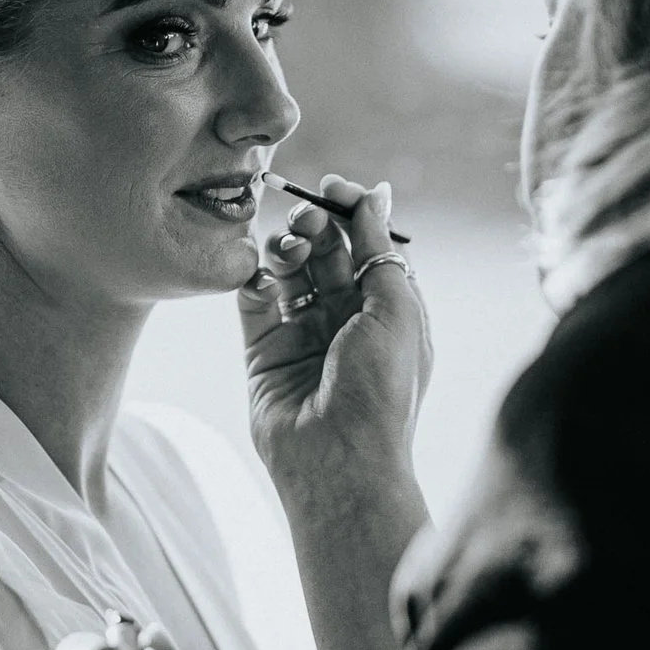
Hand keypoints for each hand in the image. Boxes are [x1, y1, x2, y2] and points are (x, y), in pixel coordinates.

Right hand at [242, 176, 432, 510]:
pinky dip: (253, 275)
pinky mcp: (263, 350)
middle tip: (304, 218)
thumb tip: (378, 192)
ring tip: (286, 249)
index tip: (333, 187)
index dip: (351, 213)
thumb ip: (380, 248)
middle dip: (316, 226)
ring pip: (289, 270)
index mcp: (389, 311)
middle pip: (326, 252)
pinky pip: (253, 300)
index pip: (368, 246)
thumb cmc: (381, 391)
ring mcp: (302, 334)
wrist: (338, 462)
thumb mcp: (396, 310)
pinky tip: (259, 266)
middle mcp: (346, 320)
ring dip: (286, 248)